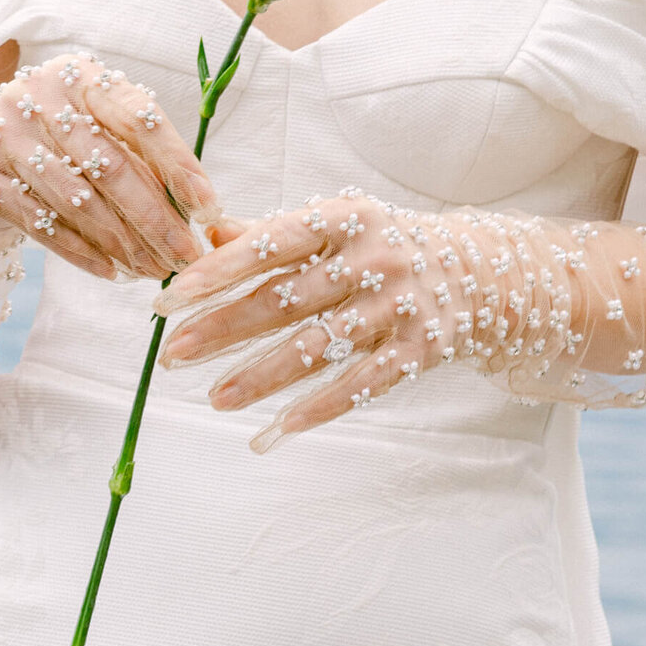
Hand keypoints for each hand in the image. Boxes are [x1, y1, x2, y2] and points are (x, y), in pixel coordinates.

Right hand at [0, 53, 221, 281]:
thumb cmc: (61, 149)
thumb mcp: (102, 136)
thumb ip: (144, 159)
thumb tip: (202, 211)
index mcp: (82, 77)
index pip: (139, 117)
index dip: (178, 164)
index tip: (208, 206)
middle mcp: (38, 96)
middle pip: (109, 165)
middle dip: (155, 218)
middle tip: (186, 256)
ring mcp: (3, 134)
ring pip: (76, 199)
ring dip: (122, 243)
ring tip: (154, 271)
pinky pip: (39, 222)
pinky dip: (81, 252)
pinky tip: (112, 272)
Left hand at [155, 191, 464, 446]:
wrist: (478, 271)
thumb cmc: (378, 246)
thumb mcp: (332, 227)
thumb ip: (268, 235)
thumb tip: (204, 236)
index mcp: (343, 217)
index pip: (269, 244)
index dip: (216, 272)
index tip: (168, 300)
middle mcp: (373, 257)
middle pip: (285, 300)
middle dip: (223, 330)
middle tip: (173, 355)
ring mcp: (400, 304)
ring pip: (318, 347)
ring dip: (262, 377)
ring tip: (215, 398)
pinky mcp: (422, 348)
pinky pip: (361, 383)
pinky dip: (317, 408)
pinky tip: (277, 428)